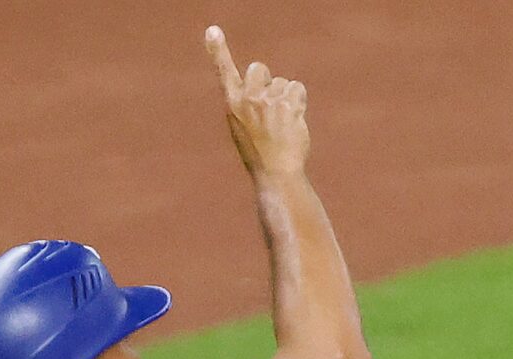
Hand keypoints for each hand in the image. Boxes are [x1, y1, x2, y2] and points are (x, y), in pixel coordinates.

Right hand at [207, 26, 309, 179]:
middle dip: (267, 81)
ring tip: (282, 122)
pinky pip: (297, 88)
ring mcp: (267, 101)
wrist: (276, 173)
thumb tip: (264, 83)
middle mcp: (247, 99)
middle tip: (271, 106)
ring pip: (282, 82)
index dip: (218, 50)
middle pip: (259, 68)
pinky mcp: (287, 106)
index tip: (213, 30)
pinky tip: (295, 119)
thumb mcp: (243, 126)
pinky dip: (299, 100)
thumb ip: (247, 102)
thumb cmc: (260, 152)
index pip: (224, 71)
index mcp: (232, 103)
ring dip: (286, 97)